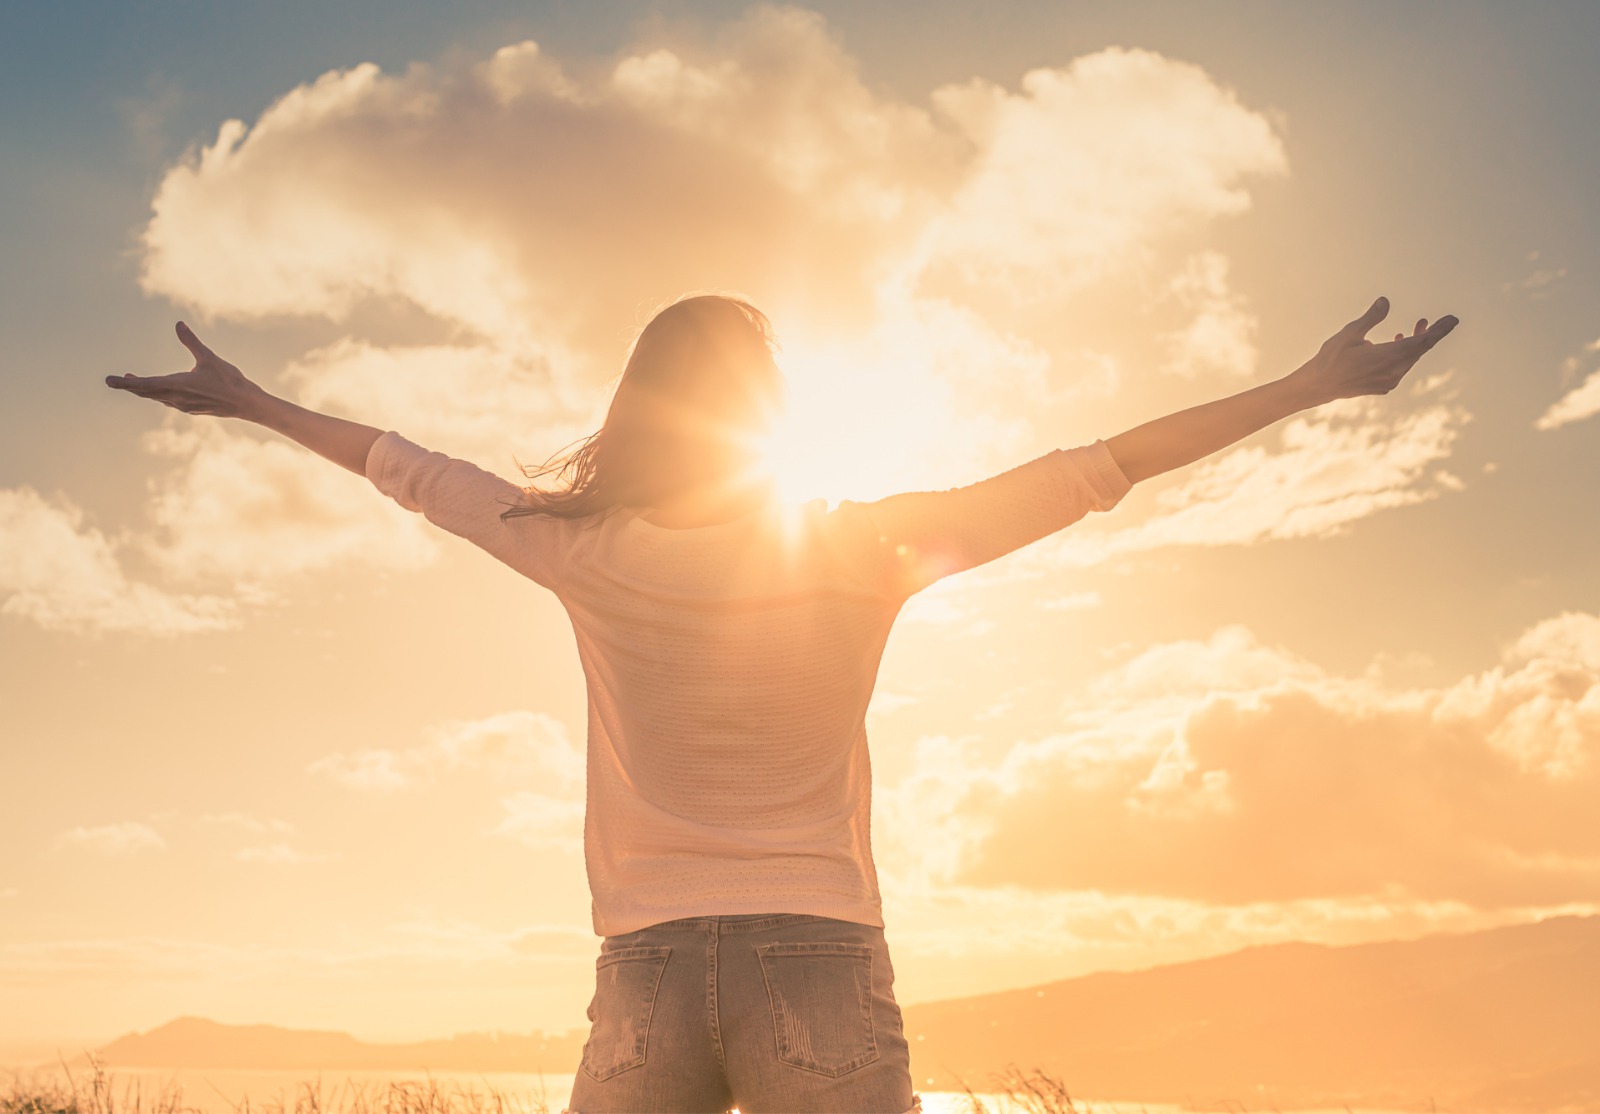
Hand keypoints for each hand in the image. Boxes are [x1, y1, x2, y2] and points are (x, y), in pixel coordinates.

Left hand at [105, 322, 267, 419]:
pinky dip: (157, 394)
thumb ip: (191, 341)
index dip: (124, 382)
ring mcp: (183, 405)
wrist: (246, 404)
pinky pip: (167, 401)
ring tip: (133, 381)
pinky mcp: (191, 408)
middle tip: (113, 381)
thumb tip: (178, 324)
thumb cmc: (229, 380)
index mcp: (177, 385)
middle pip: (146, 393)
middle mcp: (176, 398)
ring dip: (143, 390)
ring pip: (156, 398)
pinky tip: (160, 391)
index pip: (143, 385)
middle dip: (130, 386)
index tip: (109, 380)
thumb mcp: (209, 357)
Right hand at [1290, 297, 1458, 405]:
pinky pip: (1401, 368)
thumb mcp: (1350, 333)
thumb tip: (1386, 301)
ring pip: (1410, 359)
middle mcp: (1394, 371)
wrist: (1318, 386)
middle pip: (1419, 350)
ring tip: (1414, 329)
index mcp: (1390, 357)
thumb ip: (1372, 317)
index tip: (1453, 320)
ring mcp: (1389, 381)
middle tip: (1438, 320)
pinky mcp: (1383, 386)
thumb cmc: (1331, 358)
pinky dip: (1403, 355)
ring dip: (1414, 344)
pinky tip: (1396, 344)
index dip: (1440, 330)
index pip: (1424, 342)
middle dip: (1428, 334)